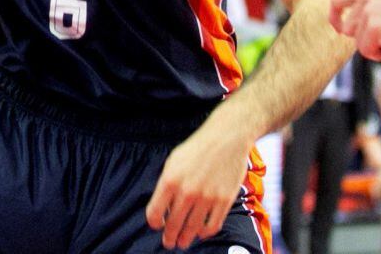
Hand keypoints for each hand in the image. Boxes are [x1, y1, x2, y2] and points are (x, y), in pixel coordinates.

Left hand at [146, 122, 251, 248]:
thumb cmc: (198, 148)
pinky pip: (212, 226)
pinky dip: (205, 233)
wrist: (226, 137)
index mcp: (170, 179)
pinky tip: (201, 232)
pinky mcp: (224, 201)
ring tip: (183, 242)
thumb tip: (163, 208)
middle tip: (169, 243)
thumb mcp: (174, 161)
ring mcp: (207, 197)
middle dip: (170, 237)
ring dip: (186, 239)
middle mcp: (187, 191)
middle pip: (173, 225)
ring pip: (192, 229)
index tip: (157, 226)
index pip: (155, 212)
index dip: (155, 223)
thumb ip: (167, 184)